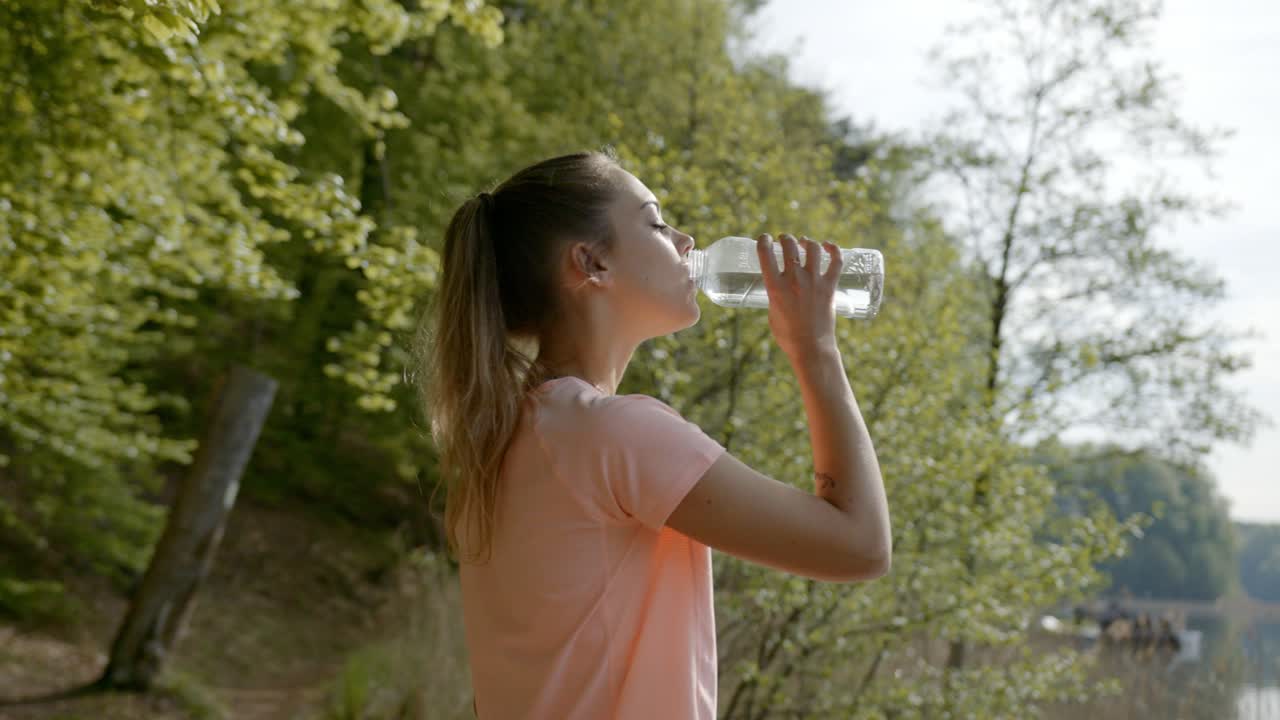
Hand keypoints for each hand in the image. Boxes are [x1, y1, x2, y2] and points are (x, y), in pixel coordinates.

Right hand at [754, 233, 842, 360]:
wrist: (811, 348)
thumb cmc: (788, 335)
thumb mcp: (772, 312)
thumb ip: (775, 294)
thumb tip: (779, 285)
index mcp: (775, 287)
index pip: (765, 253)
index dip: (763, 241)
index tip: (765, 239)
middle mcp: (794, 280)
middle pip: (789, 246)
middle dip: (785, 238)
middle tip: (784, 240)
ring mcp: (814, 282)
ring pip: (812, 248)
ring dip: (806, 241)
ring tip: (803, 243)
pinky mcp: (830, 287)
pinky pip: (836, 261)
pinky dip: (833, 249)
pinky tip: (828, 246)